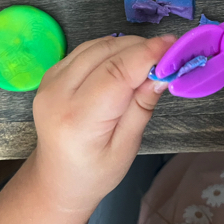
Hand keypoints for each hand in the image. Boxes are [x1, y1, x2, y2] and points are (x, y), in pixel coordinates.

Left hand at [30, 34, 175, 214]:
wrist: (57, 179)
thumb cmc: (95, 171)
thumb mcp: (127, 147)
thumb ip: (142, 107)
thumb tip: (161, 74)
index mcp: (78, 120)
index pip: (116, 73)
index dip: (146, 54)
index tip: (172, 45)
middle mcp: (58, 95)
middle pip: (105, 53)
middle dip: (140, 47)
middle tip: (168, 53)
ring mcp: (50, 82)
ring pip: (96, 46)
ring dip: (126, 45)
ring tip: (150, 58)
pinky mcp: (51, 74)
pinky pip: (85, 50)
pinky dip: (110, 48)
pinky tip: (125, 60)